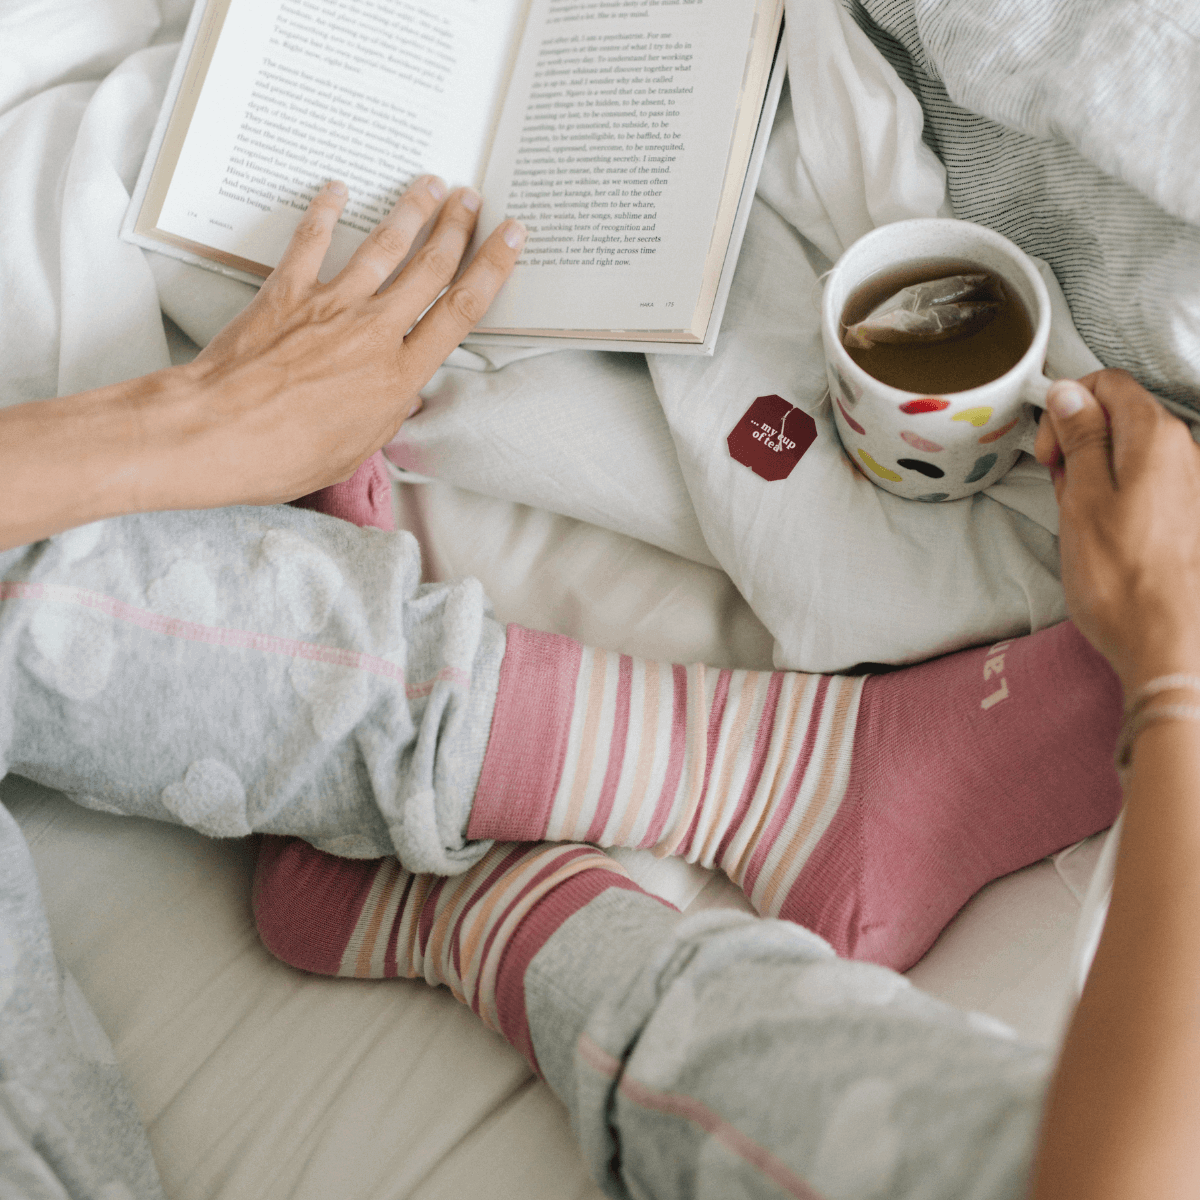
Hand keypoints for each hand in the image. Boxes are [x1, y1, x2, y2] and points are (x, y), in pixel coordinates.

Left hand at [175, 176, 524, 505]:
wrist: (218, 433)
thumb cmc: (285, 456)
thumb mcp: (357, 449)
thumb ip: (385, 414)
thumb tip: (399, 396)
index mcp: (399, 375)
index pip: (461, 311)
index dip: (493, 268)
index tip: (511, 238)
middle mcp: (375, 332)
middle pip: (430, 267)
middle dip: (458, 228)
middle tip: (473, 199)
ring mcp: (331, 306)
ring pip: (384, 247)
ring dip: (412, 212)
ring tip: (431, 185)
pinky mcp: (287, 293)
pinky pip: (313, 241)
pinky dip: (327, 210)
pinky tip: (338, 189)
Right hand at [1035, 369, 1199, 690]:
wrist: (1169, 644)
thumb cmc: (1121, 578)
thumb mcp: (1082, 499)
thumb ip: (1079, 437)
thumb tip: (1069, 392)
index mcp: (1155, 438)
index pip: (1107, 384)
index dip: (1068, 408)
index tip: (1050, 451)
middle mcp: (1184, 451)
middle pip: (1122, 415)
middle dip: (1080, 442)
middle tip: (1061, 489)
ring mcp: (1192, 483)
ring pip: (1131, 453)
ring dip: (1096, 473)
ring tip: (1082, 518)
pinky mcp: (1190, 514)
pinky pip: (1147, 484)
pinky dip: (1118, 495)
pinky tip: (1105, 533)